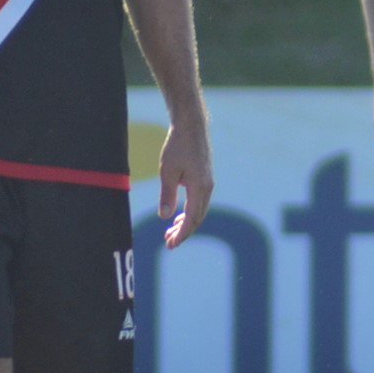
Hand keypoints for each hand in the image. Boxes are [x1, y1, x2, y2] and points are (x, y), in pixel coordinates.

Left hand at [157, 118, 212, 247]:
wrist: (192, 127)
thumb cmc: (178, 147)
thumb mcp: (167, 171)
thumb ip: (167, 195)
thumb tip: (165, 218)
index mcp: (200, 188)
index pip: (192, 219)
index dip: (182, 234)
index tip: (171, 245)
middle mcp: (208, 188)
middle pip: (197, 218)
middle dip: (184, 232)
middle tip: (169, 244)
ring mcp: (208, 183)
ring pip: (199, 210)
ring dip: (186, 223)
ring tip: (171, 232)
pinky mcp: (205, 178)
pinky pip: (199, 202)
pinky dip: (190, 212)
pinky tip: (179, 215)